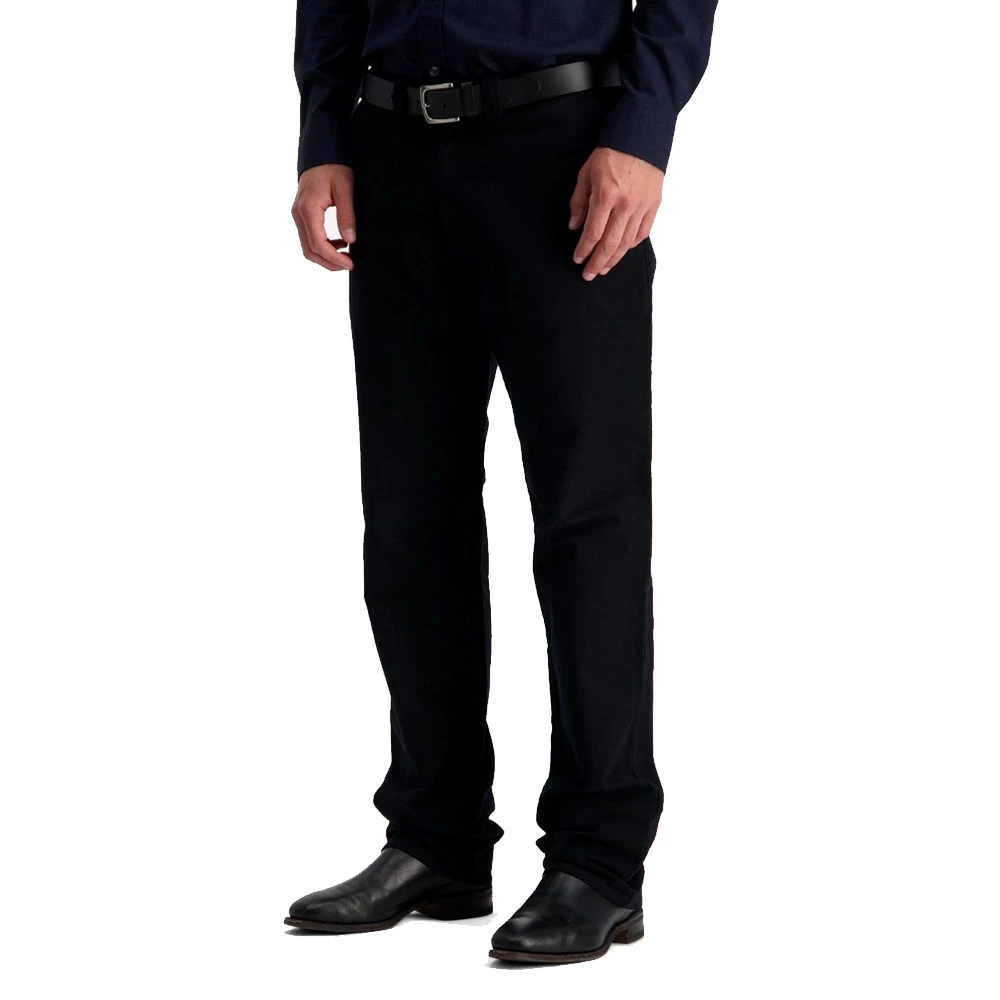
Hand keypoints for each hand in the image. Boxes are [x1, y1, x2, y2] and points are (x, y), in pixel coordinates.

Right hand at [291, 164, 355, 271]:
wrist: (321, 153)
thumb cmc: (333, 167)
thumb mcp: (345, 189)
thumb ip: (346, 215)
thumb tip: (350, 240)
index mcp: (308, 209)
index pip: (318, 244)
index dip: (334, 259)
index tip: (350, 264)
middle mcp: (299, 214)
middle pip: (310, 251)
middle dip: (329, 263)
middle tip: (349, 265)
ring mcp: (298, 215)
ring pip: (308, 247)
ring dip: (326, 256)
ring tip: (346, 255)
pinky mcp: (302, 215)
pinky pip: (309, 237)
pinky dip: (323, 246)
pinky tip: (341, 242)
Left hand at [569, 148, 662, 279]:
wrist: (641, 136)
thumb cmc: (612, 152)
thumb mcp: (586, 173)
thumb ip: (579, 202)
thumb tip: (574, 226)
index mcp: (606, 196)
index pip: (593, 233)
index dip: (584, 250)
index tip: (577, 259)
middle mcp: (625, 205)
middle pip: (610, 244)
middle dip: (597, 263)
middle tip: (589, 275)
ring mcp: (642, 207)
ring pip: (627, 243)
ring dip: (614, 259)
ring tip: (604, 268)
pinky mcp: (654, 205)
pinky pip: (642, 233)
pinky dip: (631, 245)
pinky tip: (622, 250)